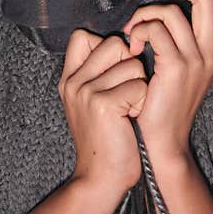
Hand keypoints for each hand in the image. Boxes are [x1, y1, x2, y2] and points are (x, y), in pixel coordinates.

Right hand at [58, 29, 148, 190]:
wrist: (101, 177)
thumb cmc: (106, 139)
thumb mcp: (89, 102)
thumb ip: (97, 73)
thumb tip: (124, 44)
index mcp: (69, 78)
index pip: (83, 36)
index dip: (107, 47)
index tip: (114, 73)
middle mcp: (74, 81)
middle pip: (115, 44)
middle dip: (130, 65)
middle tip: (125, 95)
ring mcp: (86, 91)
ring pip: (133, 64)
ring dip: (140, 87)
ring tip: (128, 110)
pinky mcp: (104, 103)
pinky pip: (140, 85)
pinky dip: (143, 102)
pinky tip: (132, 118)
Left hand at [119, 0, 212, 160]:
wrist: (163, 141)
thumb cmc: (161, 103)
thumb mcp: (177, 69)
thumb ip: (177, 41)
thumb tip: (161, 12)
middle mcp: (210, 51)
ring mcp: (197, 59)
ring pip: (173, 12)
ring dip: (145, 14)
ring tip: (132, 32)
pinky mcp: (177, 67)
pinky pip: (156, 30)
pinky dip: (138, 31)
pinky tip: (131, 49)